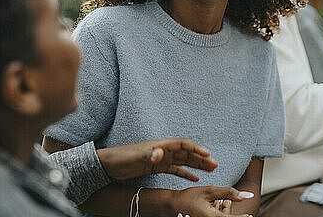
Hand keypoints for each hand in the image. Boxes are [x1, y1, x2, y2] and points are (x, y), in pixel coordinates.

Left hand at [97, 138, 217, 180]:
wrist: (107, 164)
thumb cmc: (119, 158)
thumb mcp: (134, 158)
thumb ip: (148, 155)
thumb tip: (160, 153)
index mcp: (159, 145)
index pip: (182, 144)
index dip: (195, 148)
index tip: (208, 154)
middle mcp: (162, 150)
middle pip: (186, 152)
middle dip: (201, 158)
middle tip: (215, 165)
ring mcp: (160, 158)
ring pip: (183, 161)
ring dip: (197, 165)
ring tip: (211, 170)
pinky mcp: (156, 167)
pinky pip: (175, 169)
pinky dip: (185, 173)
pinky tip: (194, 178)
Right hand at [171, 186, 252, 216]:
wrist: (172, 206)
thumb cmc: (188, 197)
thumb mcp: (209, 191)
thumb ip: (229, 192)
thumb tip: (248, 195)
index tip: (249, 215)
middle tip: (239, 213)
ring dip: (227, 216)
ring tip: (226, 211)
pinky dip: (221, 216)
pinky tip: (219, 212)